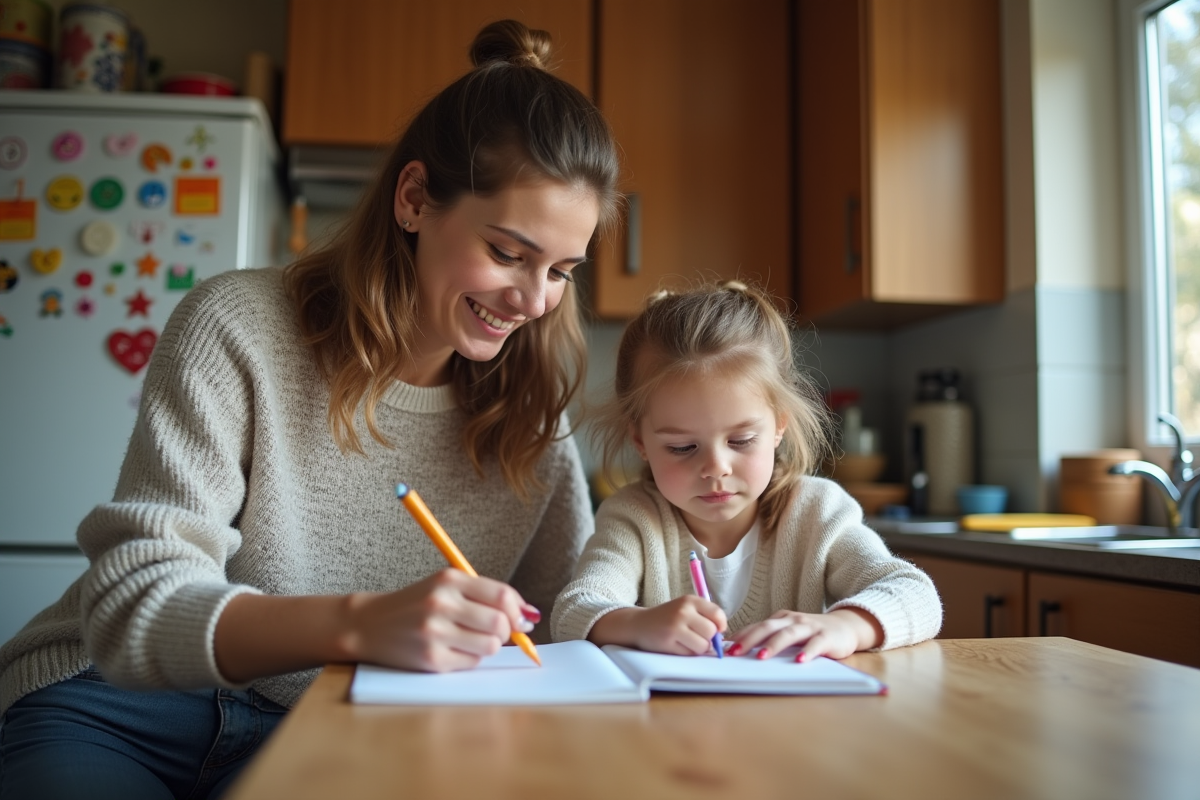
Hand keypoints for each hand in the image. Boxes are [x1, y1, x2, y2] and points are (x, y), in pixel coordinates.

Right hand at [343, 569, 538, 671]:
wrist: (369, 625)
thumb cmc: (415, 605)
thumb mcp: (445, 587)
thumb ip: (484, 595)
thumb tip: (529, 615)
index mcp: (449, 580)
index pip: (502, 596)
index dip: (519, 610)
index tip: (523, 618)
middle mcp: (442, 604)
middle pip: (500, 623)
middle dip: (507, 631)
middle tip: (498, 632)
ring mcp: (435, 633)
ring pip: (490, 646)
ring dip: (489, 646)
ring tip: (471, 640)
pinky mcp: (431, 659)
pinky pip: (472, 663)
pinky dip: (470, 659)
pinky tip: (452, 650)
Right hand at [590, 597, 726, 655]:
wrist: (639, 624)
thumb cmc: (668, 618)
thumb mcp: (686, 609)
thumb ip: (706, 618)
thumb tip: (723, 640)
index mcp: (690, 600)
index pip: (718, 615)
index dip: (720, 626)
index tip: (714, 630)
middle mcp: (683, 611)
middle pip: (712, 632)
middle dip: (708, 639)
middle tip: (696, 636)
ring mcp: (675, 627)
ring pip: (703, 646)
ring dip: (698, 648)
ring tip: (686, 642)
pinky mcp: (668, 642)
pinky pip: (689, 654)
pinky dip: (686, 654)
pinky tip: (676, 645)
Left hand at [727, 607, 881, 661]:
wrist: (846, 627)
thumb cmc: (812, 632)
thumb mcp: (789, 631)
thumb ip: (770, 637)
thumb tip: (740, 647)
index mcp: (781, 619)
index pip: (757, 626)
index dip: (741, 636)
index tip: (724, 648)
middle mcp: (793, 620)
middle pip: (768, 627)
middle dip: (750, 640)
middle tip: (735, 653)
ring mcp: (810, 627)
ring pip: (789, 634)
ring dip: (774, 645)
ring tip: (762, 657)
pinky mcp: (827, 637)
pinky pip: (815, 644)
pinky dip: (807, 652)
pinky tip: (799, 661)